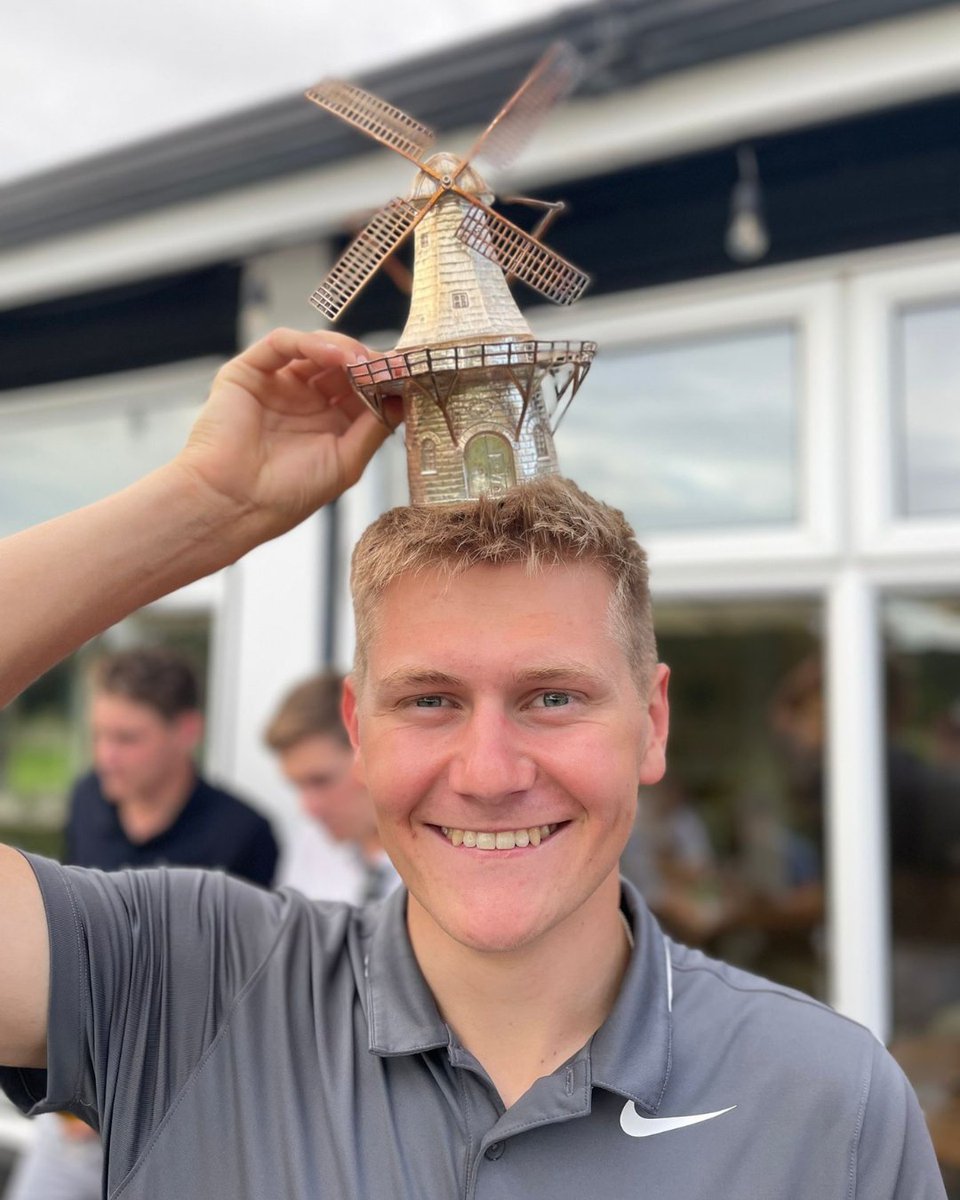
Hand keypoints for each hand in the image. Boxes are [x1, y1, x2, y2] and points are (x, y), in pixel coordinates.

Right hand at [175, 328, 399, 546]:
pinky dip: (311, 342)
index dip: (385, 380)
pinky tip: (335, 354)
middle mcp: (305, 400)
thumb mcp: (346, 462)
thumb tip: (405, 397)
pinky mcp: (249, 371)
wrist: (233, 504)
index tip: (409, 375)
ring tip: (364, 361)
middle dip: (369, 362)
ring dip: (345, 349)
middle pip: (344, 366)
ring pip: (317, 349)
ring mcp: (278, 384)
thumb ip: (375, 427)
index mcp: (329, 424)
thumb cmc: (286, 494)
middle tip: (391, 362)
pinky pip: (282, 344)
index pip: (363, 389)